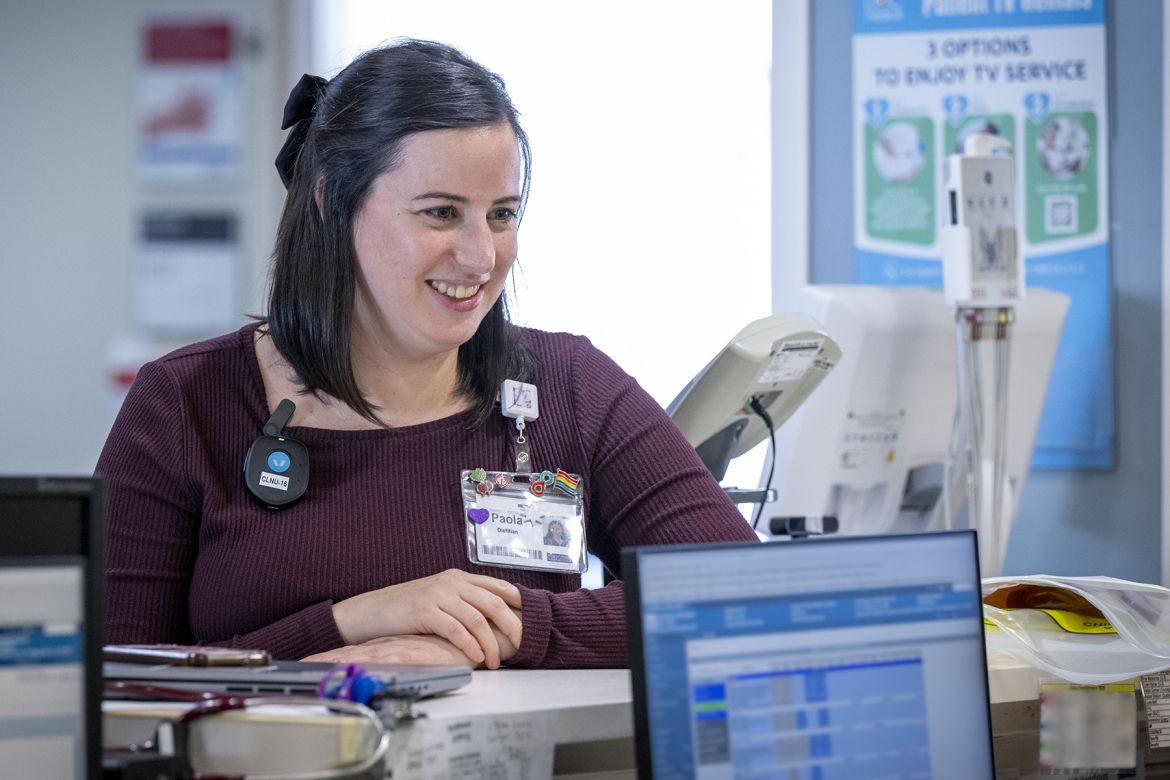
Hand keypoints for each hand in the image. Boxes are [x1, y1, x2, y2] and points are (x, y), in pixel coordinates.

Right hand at [331, 569, 521, 668]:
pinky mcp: (425, 611)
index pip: (496, 586)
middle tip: (520, 645)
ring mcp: (438, 595)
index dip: (516, 601)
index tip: (530, 618)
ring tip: (494, 661)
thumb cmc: (407, 609)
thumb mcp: (439, 597)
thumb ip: (462, 601)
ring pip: (476, 618)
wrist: (372, 611)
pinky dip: (470, 645)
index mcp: (458, 577)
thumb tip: (492, 618)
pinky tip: (476, 657)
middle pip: (493, 602)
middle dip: (511, 625)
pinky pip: (455, 629)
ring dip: (489, 643)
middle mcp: (451, 582)